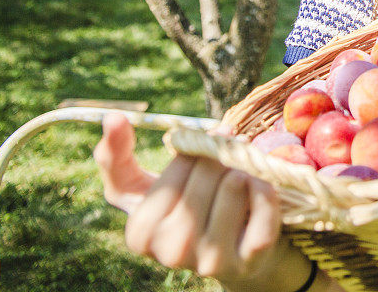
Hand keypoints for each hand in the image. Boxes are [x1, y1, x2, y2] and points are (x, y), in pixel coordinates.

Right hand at [94, 112, 313, 291]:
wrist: (232, 253)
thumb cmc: (183, 208)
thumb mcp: (142, 187)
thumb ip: (115, 155)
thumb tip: (111, 117)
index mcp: (140, 232)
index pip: (183, 159)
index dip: (202, 145)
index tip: (212, 143)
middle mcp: (172, 252)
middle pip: (211, 169)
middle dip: (224, 159)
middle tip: (227, 169)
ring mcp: (211, 260)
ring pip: (236, 182)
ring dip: (245, 172)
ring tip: (239, 187)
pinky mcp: (249, 260)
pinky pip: (264, 199)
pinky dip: (267, 186)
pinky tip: (258, 195)